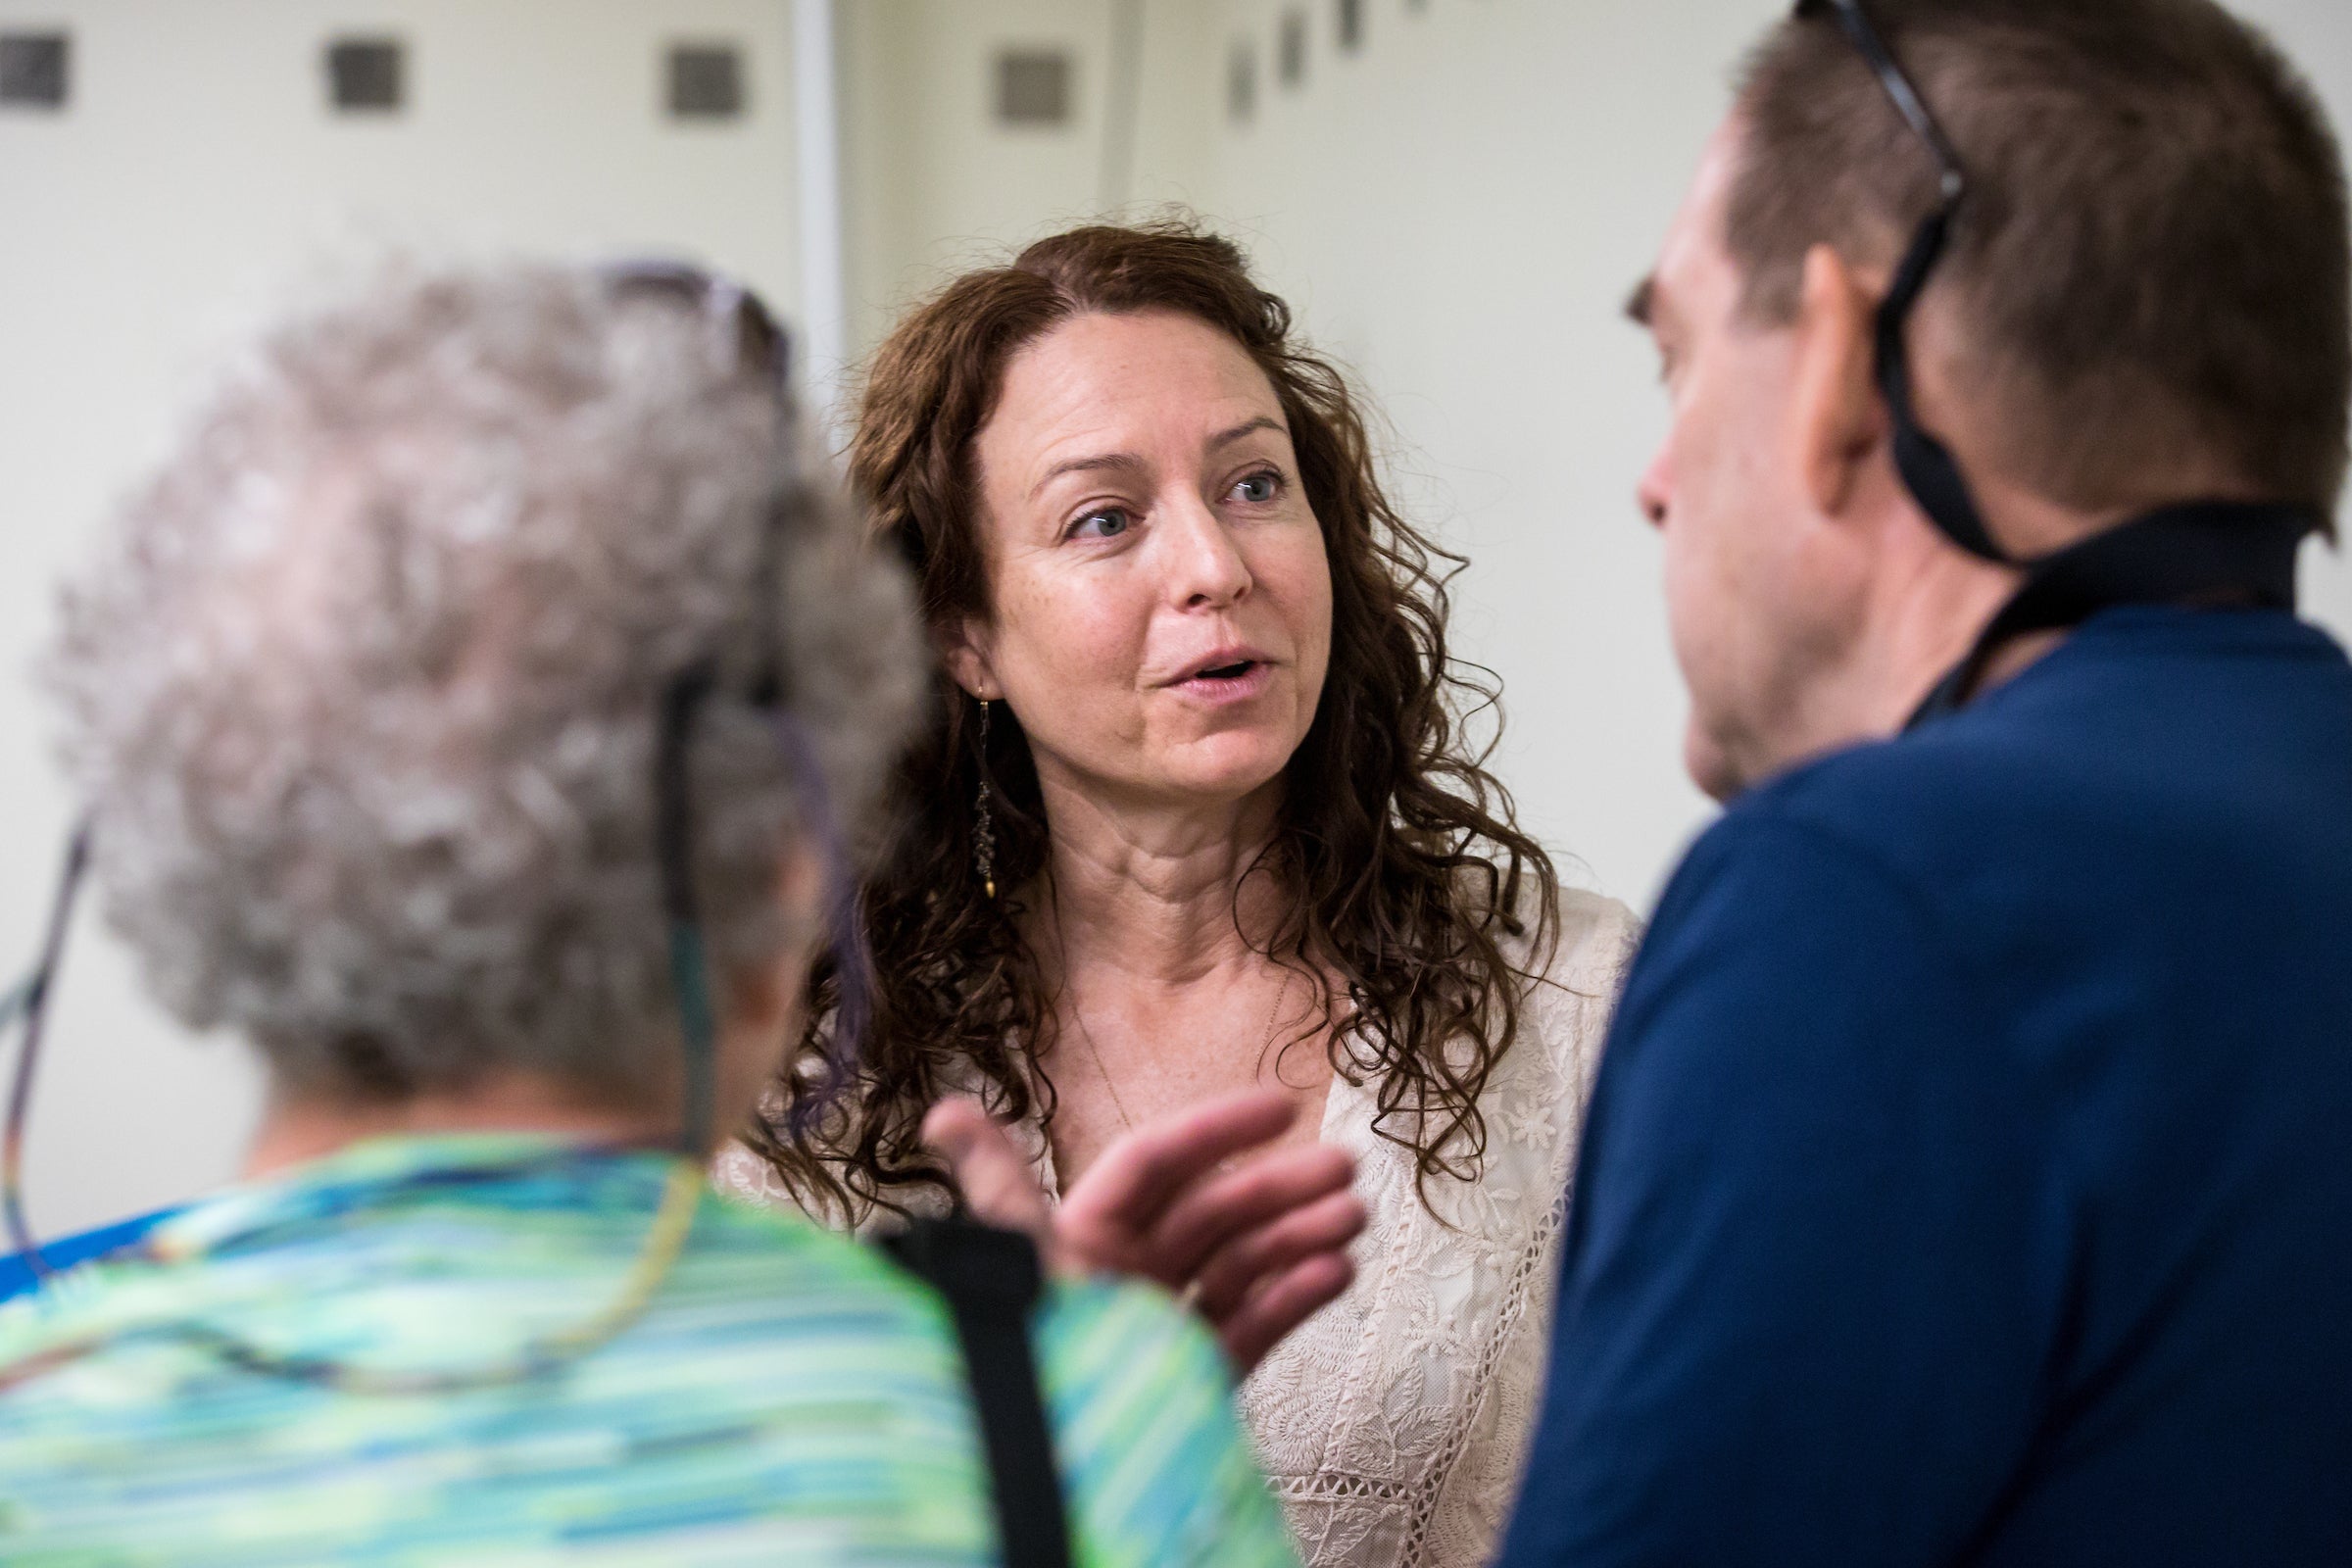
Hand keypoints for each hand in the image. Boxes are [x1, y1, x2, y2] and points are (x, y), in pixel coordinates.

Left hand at [921, 1089, 1365, 1373]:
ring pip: (1242, 1265)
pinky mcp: (1194, 1378)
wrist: (1053, 1478)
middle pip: (1212, 1212)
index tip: (1281, 1108)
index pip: (1155, 1165)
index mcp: (1080, 1237)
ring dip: (1299, 1236)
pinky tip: (1333, 1273)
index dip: (1216, 1131)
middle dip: (1279, 1186)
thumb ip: (1000, 1188)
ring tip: (1353, 1218)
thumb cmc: (1036, 1364)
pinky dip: (1293, 1299)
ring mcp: (1163, 1327)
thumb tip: (943, 1113)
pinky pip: (1251, 1328)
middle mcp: (1124, 1276)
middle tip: (1343, 1168)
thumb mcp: (1020, 1266)